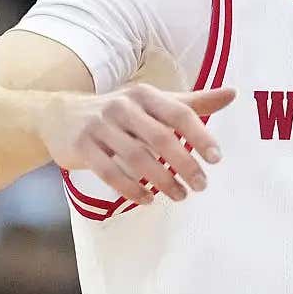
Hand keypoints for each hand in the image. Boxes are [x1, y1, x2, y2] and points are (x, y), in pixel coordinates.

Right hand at [38, 84, 234, 205]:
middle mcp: (122, 107)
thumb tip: (233, 93)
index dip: (199, 136)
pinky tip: (147, 200)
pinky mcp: (82, 147)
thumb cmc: (120, 112)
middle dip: (184, 164)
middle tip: (202, 185)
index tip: (217, 159)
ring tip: (180, 196)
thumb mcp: (154, 103)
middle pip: (160, 138)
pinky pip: (109, 172)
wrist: (60, 115)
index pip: (178, 113)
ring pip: (136, 157)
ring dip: (161, 181)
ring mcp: (100, 127)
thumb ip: (193, 103)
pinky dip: (131, 189)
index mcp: (144, 95)